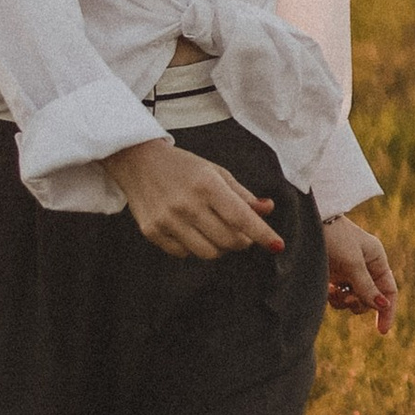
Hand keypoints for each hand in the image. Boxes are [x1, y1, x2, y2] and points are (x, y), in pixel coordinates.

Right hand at [106, 136, 286, 259]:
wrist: (137, 161)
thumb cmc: (182, 166)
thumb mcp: (215, 172)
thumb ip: (242, 194)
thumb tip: (267, 209)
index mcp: (206, 185)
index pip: (241, 217)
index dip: (262, 234)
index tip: (277, 245)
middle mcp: (186, 204)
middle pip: (228, 240)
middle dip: (242, 240)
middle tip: (240, 232)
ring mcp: (167, 220)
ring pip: (208, 253)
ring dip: (219, 247)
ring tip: (214, 230)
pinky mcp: (152, 232)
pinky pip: (184, 254)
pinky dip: (193, 247)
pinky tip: (190, 230)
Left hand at [322, 213, 397, 332]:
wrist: (305, 224)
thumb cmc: (334, 238)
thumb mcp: (352, 263)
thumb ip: (366, 286)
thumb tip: (383, 306)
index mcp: (376, 258)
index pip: (388, 290)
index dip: (387, 311)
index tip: (381, 331)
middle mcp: (365, 265)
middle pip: (371, 298)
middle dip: (361, 304)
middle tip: (348, 299)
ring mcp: (349, 271)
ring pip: (354, 299)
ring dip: (346, 302)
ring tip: (335, 293)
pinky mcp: (333, 275)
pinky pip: (339, 296)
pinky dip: (335, 298)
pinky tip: (328, 291)